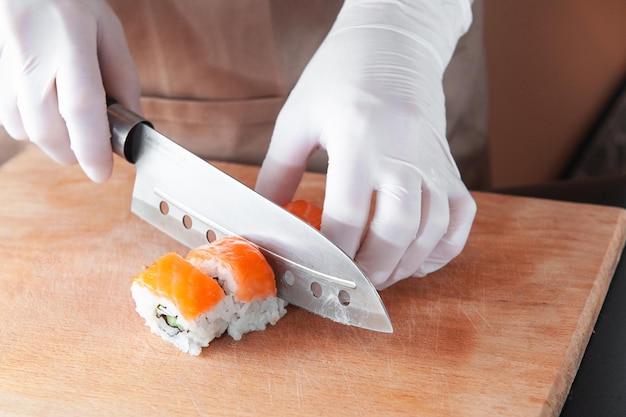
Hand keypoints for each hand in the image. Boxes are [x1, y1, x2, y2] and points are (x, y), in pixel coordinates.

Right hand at [0, 0, 140, 181]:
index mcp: (70, 43)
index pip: (81, 108)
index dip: (92, 148)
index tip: (103, 172)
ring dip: (52, 141)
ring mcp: (6, 67)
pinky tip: (47, 111)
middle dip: (73, 153)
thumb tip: (132, 123)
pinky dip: (32, 127)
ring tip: (71, 125)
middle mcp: (32, 58)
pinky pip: (9, 119)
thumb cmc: (69, 2)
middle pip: (48, 130)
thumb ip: (122, 78)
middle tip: (91, 150)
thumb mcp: (108, 31)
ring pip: (25, 130)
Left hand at [256, 0, 475, 288]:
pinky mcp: (450, 166)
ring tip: (378, 276)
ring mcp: (433, 162)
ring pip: (430, 233)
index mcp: (358, 139)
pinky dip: (443, 248)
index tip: (314, 271)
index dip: (330, 255)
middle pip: (395, 234)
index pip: (347, 218)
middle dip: (370, 271)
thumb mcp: (297, 118)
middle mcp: (403, 154)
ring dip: (404, 266)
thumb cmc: (340, 76)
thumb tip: (263, 218)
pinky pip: (460, 219)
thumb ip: (277, 172)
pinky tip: (418, 258)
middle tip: (348, 282)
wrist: (394, 44)